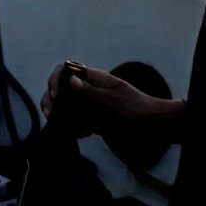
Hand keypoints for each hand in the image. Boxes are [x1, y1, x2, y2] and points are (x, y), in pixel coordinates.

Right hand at [40, 63, 183, 141]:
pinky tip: (78, 134)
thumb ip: (92, 91)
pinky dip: (73, 127)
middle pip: (62, 88)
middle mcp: (90, 90)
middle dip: (51, 98)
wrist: (155, 127)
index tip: (57, 96)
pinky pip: (77, 121)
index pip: (67, 70)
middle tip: (51, 113)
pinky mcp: (94, 120)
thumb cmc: (138, 109)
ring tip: (57, 123)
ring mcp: (91, 105)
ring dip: (59, 113)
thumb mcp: (115, 100)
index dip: (57, 80)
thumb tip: (70, 80)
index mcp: (95, 79)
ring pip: (67, 105)